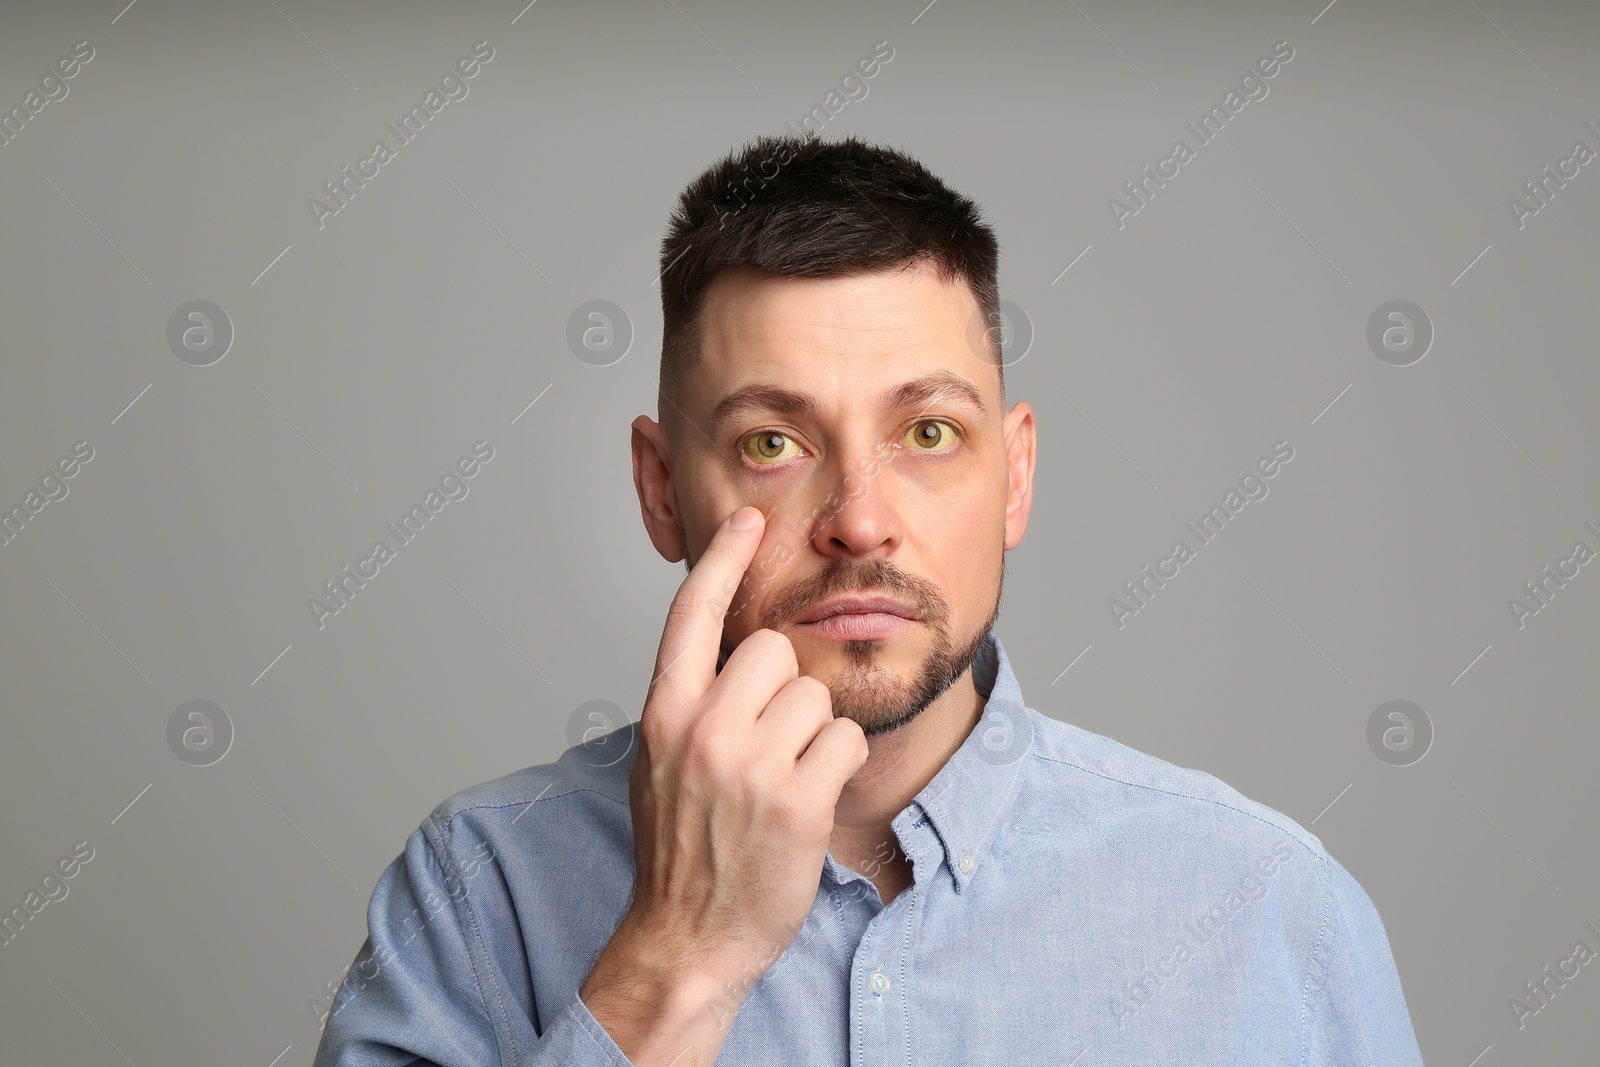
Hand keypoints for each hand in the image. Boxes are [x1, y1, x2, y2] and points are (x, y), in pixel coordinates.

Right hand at [579, 505, 868, 1065]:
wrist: (685, 938)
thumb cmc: (680, 850)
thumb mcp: (662, 762)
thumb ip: (692, 703)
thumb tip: (733, 654)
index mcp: (663, 711)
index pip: (692, 612)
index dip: (723, 559)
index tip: (748, 519)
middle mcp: (702, 727)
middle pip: (774, 649)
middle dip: (785, 688)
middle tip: (769, 744)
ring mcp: (748, 764)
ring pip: (816, 695)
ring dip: (813, 734)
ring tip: (783, 780)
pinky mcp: (796, 801)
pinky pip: (844, 740)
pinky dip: (837, 766)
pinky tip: (808, 799)